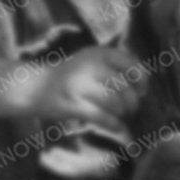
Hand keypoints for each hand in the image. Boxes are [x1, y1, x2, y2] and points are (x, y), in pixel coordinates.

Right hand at [28, 48, 146, 132]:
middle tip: (131, 109)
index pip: (130, 64)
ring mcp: (79, 85)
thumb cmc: (73, 76)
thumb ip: (116, 66)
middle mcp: (89, 66)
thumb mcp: (93, 60)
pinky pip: (100, 117)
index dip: (142, 79)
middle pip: (124, 87)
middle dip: (132, 102)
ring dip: (123, 113)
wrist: (35, 87)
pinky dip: (113, 124)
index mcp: (98, 52)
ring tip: (122, 117)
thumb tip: (144, 85)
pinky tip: (117, 127)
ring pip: (114, 103)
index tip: (142, 91)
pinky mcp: (70, 105)